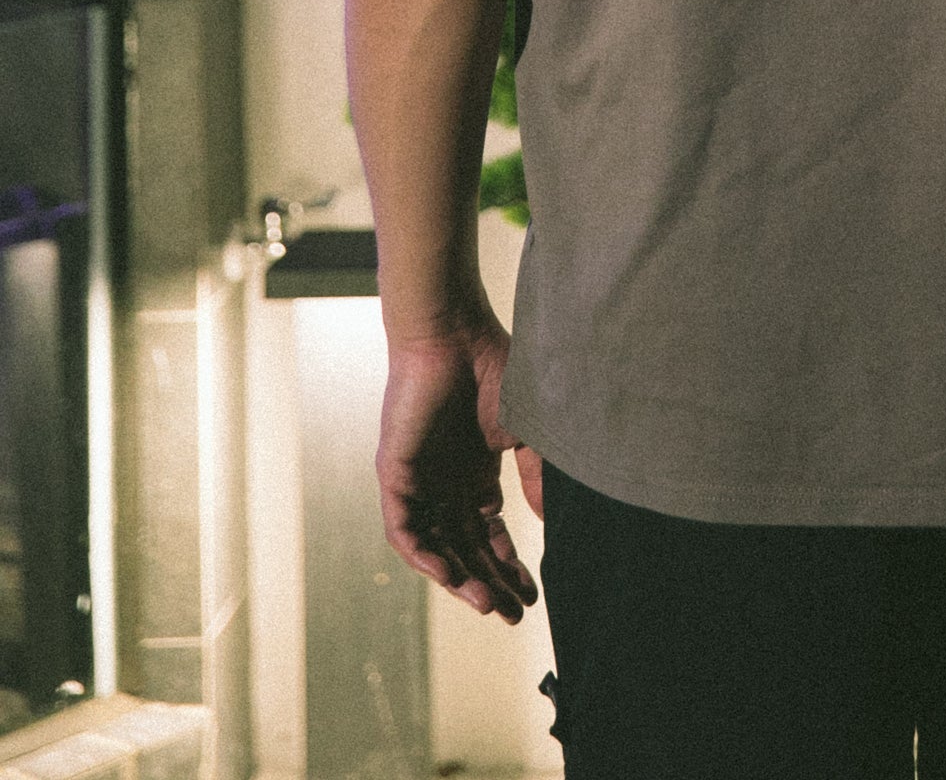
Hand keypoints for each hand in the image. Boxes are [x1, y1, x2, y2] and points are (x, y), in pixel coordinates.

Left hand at [376, 312, 539, 620]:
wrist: (452, 332)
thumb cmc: (491, 369)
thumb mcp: (523, 434)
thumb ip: (536, 478)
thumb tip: (548, 523)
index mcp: (474, 476)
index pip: (489, 537)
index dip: (509, 567)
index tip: (532, 596)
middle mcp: (445, 486)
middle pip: (465, 551)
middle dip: (489, 584)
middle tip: (512, 615)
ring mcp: (419, 483)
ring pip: (435, 549)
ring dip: (460, 580)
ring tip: (488, 605)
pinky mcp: (396, 475)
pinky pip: (405, 530)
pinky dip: (424, 556)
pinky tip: (449, 575)